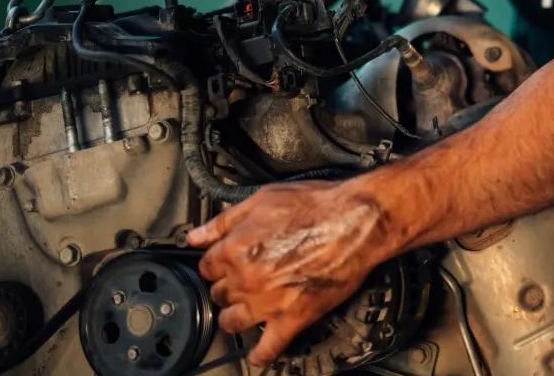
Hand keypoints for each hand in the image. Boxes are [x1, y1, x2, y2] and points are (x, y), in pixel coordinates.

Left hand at [187, 180, 392, 365]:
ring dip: (235, 316)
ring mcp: (268, 303)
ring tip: (245, 308)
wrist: (357, 222)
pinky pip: (268, 347)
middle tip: (241, 278)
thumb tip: (196, 236)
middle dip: (227, 285)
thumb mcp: (263, 199)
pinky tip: (258, 350)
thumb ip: (224, 221)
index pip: (206, 266)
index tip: (224, 261)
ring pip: (232, 322)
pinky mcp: (292, 319)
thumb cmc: (317, 206)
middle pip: (219, 293)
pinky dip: (260, 353)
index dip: (216, 261)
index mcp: (236, 249)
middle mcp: (246, 280)